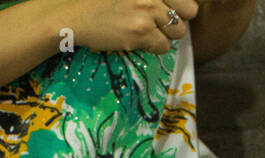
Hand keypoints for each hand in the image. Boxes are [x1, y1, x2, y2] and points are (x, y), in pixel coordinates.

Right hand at [57, 0, 199, 54]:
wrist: (75, 15)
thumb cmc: (101, 1)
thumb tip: (188, 6)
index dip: (181, 4)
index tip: (168, 9)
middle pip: (189, 11)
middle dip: (177, 18)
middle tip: (159, 21)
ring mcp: (147, 10)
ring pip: (178, 31)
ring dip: (165, 34)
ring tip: (145, 30)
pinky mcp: (141, 31)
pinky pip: (163, 46)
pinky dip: (153, 47)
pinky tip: (136, 38)